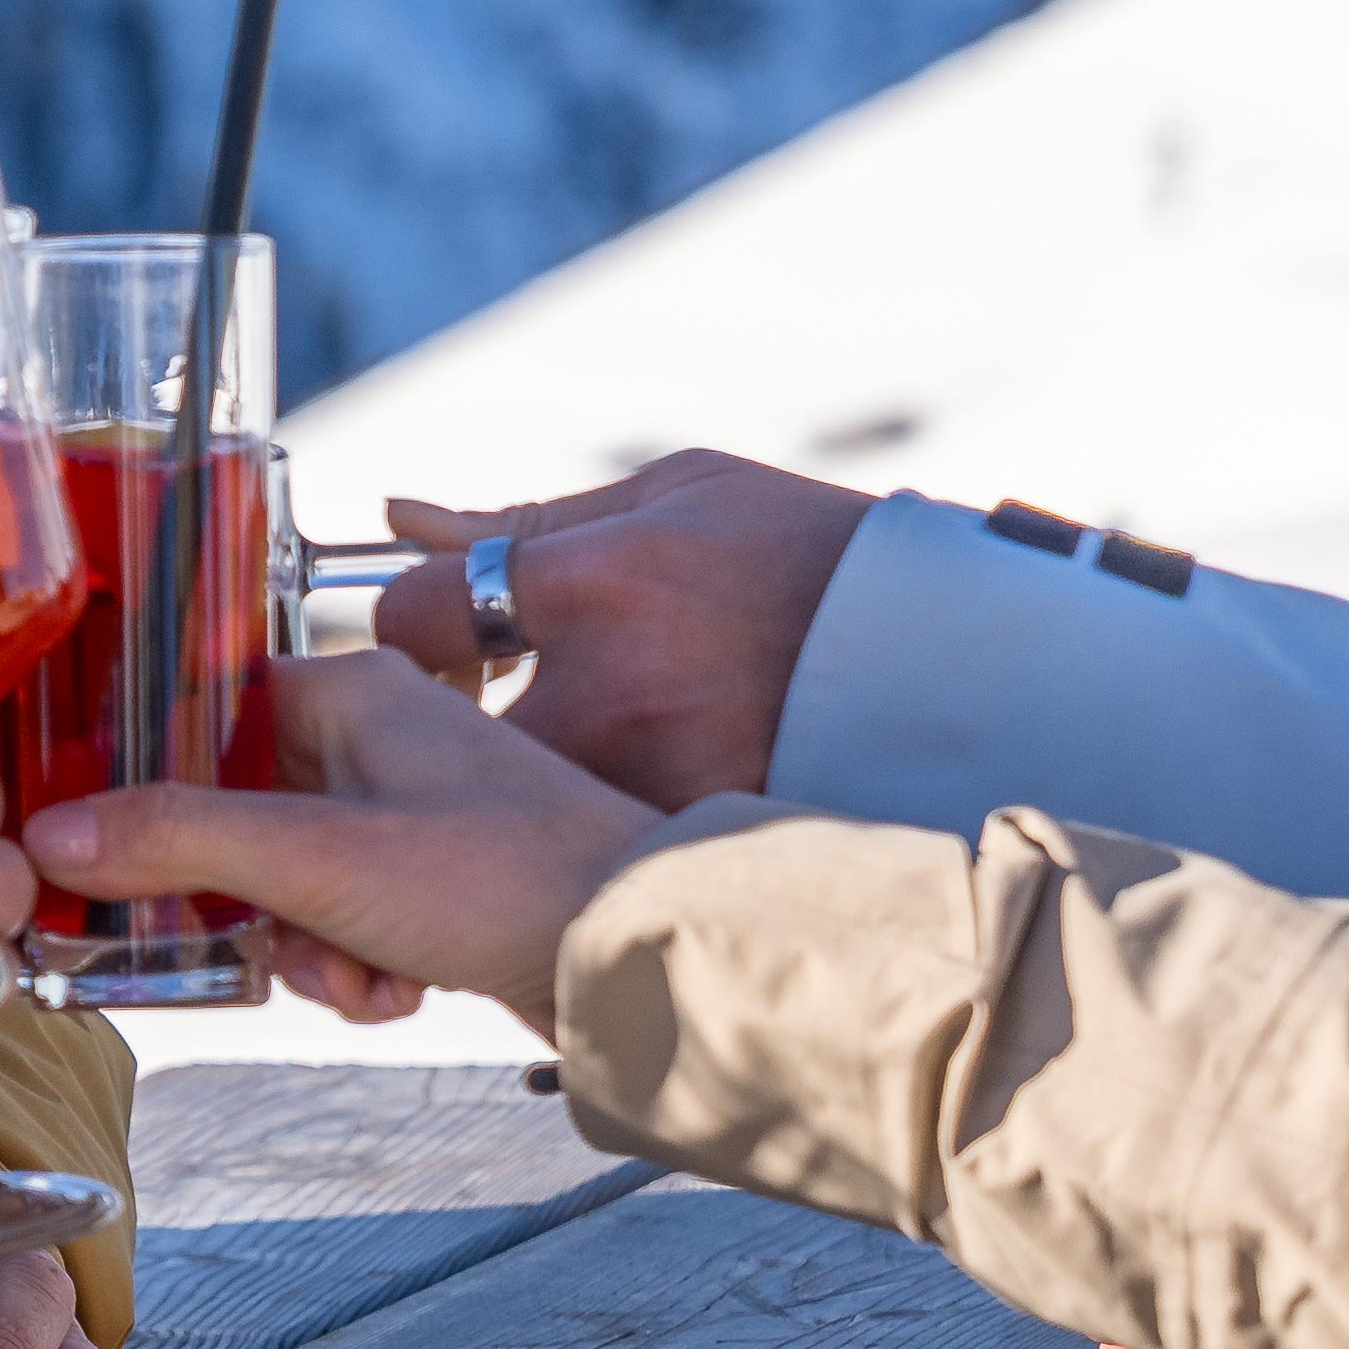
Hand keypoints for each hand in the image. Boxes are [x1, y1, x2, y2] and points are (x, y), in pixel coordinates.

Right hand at [24, 651, 672, 1029]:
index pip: (202, 712)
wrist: (636, 953)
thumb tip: (54, 834)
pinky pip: (344, 917)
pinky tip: (393, 991)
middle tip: (244, 942)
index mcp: (351, 691)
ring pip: (286, 877)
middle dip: (235, 899)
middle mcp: (380, 736)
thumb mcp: (315, 860)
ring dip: (299, 944)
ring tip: (354, 977)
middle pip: (235, 810)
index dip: (144, 781)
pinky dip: (352, 963)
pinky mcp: (434, 879)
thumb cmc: (503, 876)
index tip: (94, 841)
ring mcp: (409, 810)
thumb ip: (177, 843)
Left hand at [366, 453, 871, 805]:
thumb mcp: (680, 495)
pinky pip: (577, 850)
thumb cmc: (804, 558)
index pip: (416, 613)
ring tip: (591, 746)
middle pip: (438, 736)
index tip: (449, 630)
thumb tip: (401, 520)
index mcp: (605, 586)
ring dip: (511, 780)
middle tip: (495, 699)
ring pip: (505, 805)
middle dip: (445, 719)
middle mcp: (615, 697)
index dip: (415, 618)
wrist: (946, 663)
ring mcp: (647, 790)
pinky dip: (576, 830)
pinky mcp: (679, 853)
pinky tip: (615, 800)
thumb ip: (530, 520)